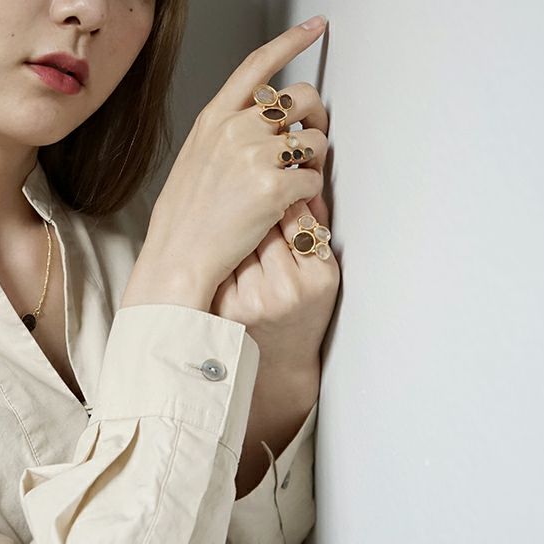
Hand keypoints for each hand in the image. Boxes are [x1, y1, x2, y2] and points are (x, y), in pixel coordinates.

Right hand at [141, 17, 329, 296]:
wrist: (178, 256)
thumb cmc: (185, 217)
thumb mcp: (196, 159)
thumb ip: (228, 133)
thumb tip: (267, 124)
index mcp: (214, 119)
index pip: (258, 66)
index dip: (291, 41)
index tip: (316, 26)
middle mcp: (235, 129)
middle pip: (302, 98)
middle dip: (316, 117)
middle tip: (310, 142)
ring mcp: (254, 155)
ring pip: (316, 139)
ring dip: (315, 162)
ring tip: (293, 184)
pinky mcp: (274, 186)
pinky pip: (315, 179)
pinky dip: (309, 196)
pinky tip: (288, 208)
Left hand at [209, 190, 338, 369]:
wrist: (278, 360)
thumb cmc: (304, 311)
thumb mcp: (323, 272)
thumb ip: (316, 228)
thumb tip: (305, 183)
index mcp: (315, 279)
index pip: (296, 217)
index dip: (285, 199)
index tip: (280, 190)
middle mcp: (283, 290)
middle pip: (263, 224)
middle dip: (258, 207)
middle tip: (254, 198)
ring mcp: (250, 298)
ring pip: (238, 238)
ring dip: (236, 222)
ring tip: (238, 220)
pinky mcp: (224, 304)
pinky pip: (220, 258)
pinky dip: (220, 245)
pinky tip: (221, 241)